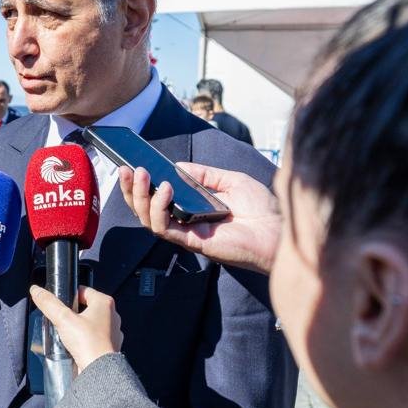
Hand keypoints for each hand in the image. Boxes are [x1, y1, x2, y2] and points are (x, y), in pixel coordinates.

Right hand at [28, 285, 120, 372]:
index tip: (59, 303)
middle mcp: (112, 316)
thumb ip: (49, 303)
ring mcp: (112, 332)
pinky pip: (93, 339)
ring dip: (78, 327)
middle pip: (86, 308)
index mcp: (104, 303)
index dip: (69, 295)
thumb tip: (37, 290)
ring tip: (65, 333)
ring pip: (90, 324)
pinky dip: (84, 340)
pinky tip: (74, 345)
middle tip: (60, 319)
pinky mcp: (109, 346)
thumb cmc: (88, 343)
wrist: (99, 371)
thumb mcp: (63, 319)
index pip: (84, 291)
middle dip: (72, 313)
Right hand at [118, 163, 280, 274]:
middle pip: (145, 210)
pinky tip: (165, 189)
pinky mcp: (193, 243)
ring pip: (149, 220)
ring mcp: (187, 234)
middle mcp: (185, 223)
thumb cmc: (262, 209)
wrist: (280, 230)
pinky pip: (166, 228)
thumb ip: (204, 175)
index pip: (158, 198)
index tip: (132, 164)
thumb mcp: (231, 181)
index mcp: (192, 209)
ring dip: (140, 197)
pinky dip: (160, 208)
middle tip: (127, 169)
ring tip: (141, 175)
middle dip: (131, 190)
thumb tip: (177, 166)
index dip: (142, 184)